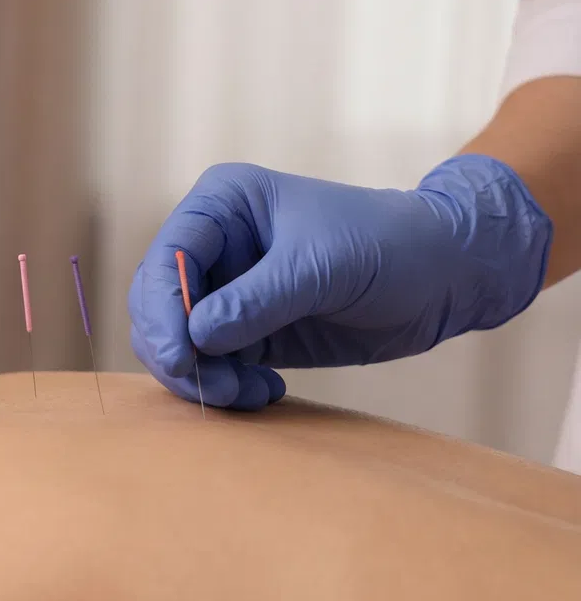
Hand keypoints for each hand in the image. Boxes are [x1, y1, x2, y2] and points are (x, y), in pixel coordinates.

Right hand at [128, 155, 551, 408]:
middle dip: (176, 353)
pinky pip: (209, 367)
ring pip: (176, 344)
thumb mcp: (321, 267)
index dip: (161, 311)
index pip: (164, 260)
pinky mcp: (244, 332)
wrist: (445, 275)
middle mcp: (213, 247)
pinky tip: (266, 392)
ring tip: (246, 393)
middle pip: (156, 307)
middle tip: (212, 388)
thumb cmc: (389, 245)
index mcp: (220, 206)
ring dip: (201, 378)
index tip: (181, 357)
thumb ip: (256, 302)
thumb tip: (195, 338)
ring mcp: (226, 292)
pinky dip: (226, 388)